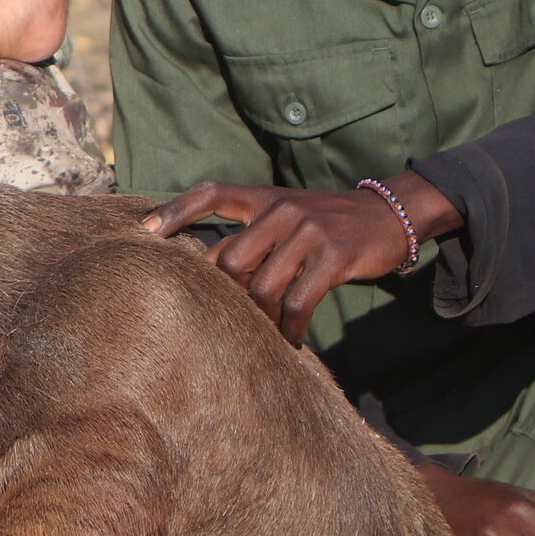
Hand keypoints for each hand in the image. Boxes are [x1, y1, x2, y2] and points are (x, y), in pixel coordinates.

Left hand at [141, 174, 458, 344]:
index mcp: (263, 198)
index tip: (145, 232)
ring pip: (262, 286)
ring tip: (265, 336)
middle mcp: (280, 210)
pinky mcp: (333, 257)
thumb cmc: (326, 223)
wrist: (389, 216)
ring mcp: (307, 232)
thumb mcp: (286, 213)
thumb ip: (252, 233)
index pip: (212, 195)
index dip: (176, 210)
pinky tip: (293, 340)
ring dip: (260, 319)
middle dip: (226, 295)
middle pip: (231, 259)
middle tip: (229, 320)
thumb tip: (211, 271)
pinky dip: (291, 328)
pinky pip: (298, 301)